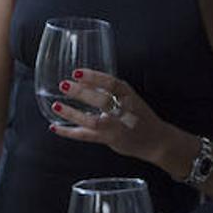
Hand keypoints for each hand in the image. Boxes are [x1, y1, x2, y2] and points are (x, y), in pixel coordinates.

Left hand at [50, 69, 170, 165]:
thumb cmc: (140, 115)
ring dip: (73, 114)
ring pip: (92, 121)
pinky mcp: (109, 139)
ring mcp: (116, 126)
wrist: (156, 140)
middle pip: (101, 101)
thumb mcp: (129, 97)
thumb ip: (109, 90)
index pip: (111, 83)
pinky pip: (86, 136)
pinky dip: (69, 132)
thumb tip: (83, 80)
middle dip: (81, 93)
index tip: (77, 72)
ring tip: (56, 106)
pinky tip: (55, 127)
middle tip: (64, 85)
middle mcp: (123, 110)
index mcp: (128, 95)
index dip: (93, 77)